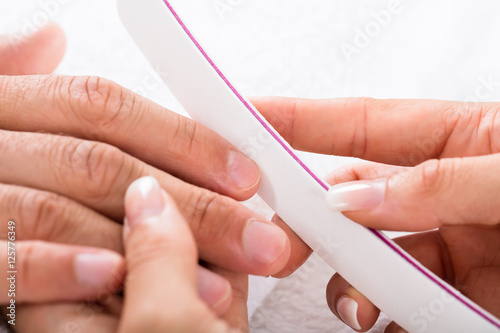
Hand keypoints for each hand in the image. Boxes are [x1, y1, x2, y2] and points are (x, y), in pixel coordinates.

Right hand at [0, 25, 299, 330]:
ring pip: (56, 206)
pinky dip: (53, 266)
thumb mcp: (1, 113)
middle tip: (261, 241)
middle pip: (102, 162)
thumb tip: (50, 36)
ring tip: (215, 281)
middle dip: (191, 204)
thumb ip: (29, 85)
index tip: (246, 175)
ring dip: (140, 244)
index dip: (181, 138)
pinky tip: (111, 279)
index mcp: (9, 103)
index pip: (105, 108)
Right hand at [253, 97, 499, 331]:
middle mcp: (445, 191)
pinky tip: (388, 324)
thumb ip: (441, 183)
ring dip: (354, 281)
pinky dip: (390, 317)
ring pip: (375, 257)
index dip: (302, 120)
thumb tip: (356, 201)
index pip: (363, 124)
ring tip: (358, 306)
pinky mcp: (463, 292)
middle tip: (283, 240)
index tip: (253, 118)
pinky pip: (409, 304)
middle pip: (354, 198)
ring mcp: (455, 244)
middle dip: (312, 218)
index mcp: (461, 140)